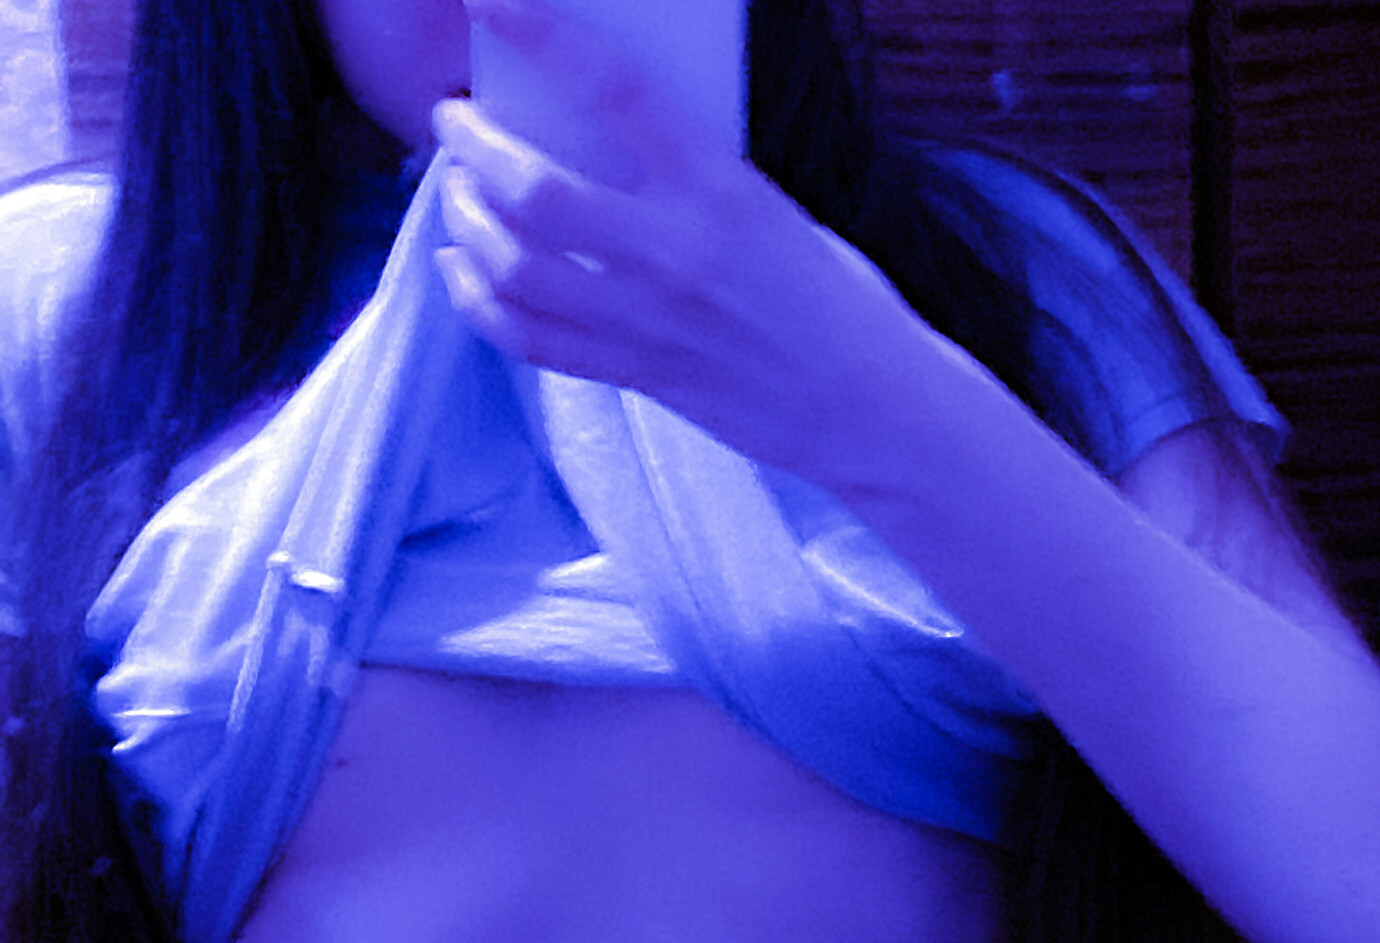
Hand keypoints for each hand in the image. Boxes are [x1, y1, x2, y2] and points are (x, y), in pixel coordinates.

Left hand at [431, 0, 932, 480]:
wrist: (867, 404)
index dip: (543, 36)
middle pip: (534, 192)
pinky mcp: (636, 376)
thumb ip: (688, 177)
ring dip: (464, 223)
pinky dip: (479, 302)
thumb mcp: (768, 207)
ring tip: (454, 196)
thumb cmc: (832, 296)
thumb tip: (601, 140)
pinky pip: (530, 341)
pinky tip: (462, 271)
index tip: (494, 2)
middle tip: (453, 125)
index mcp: (720, 188)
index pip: (616, 91)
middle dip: (471, 149)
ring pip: (516, 270)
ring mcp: (650, 322)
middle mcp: (676, 253)